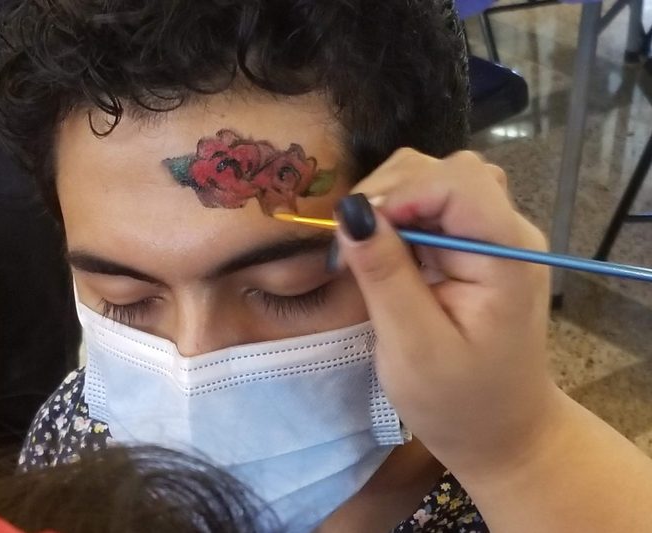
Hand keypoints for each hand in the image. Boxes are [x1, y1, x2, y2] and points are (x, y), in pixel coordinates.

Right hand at [336, 148, 557, 480]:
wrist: (501, 431)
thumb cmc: (459, 402)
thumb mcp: (412, 346)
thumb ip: (384, 274)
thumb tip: (350, 210)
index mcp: (506, 256)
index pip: (458, 182)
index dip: (400, 195)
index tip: (356, 236)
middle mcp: (507, 232)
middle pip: (444, 171)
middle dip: (389, 195)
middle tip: (352, 247)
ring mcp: (493, 236)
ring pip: (435, 181)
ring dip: (391, 203)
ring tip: (365, 249)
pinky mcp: (474, 246)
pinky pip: (432, 208)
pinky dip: (397, 219)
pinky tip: (382, 254)